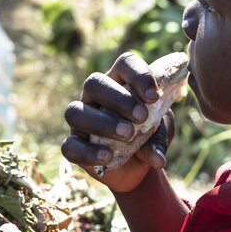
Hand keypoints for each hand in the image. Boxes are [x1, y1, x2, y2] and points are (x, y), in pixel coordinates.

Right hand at [62, 53, 174, 192]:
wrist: (137, 167)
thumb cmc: (148, 137)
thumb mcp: (160, 134)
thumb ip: (159, 138)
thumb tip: (157, 157)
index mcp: (120, 81)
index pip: (124, 64)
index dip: (138, 75)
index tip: (154, 96)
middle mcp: (95, 95)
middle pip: (94, 82)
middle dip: (118, 99)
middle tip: (141, 117)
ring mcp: (81, 119)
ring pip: (75, 111)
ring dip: (102, 123)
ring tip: (127, 135)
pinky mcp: (73, 145)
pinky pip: (70, 146)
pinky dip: (88, 152)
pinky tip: (108, 157)